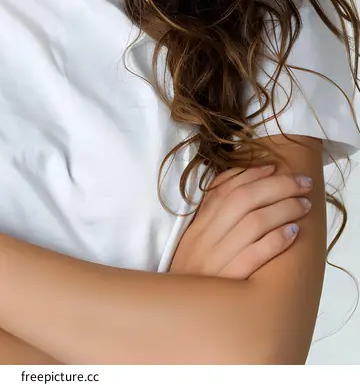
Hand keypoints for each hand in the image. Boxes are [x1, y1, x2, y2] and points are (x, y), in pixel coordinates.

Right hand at [168, 164, 312, 278]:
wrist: (177, 312)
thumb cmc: (195, 274)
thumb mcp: (196, 239)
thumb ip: (213, 213)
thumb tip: (244, 182)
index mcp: (197, 223)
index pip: (225, 188)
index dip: (252, 174)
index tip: (275, 168)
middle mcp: (205, 236)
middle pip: (244, 200)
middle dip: (278, 186)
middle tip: (302, 183)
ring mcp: (216, 258)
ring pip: (254, 223)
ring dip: (283, 209)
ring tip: (304, 205)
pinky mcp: (230, 280)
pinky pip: (255, 255)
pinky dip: (276, 240)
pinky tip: (293, 232)